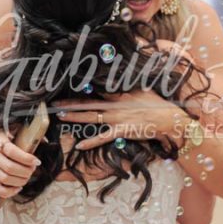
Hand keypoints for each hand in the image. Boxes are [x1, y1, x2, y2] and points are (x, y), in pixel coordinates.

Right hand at [0, 131, 39, 198]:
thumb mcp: (5, 131)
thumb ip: (21, 133)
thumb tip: (42, 139)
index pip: (12, 152)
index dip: (26, 158)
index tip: (36, 161)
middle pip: (10, 168)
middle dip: (26, 171)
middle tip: (33, 168)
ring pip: (5, 180)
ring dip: (21, 180)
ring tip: (28, 176)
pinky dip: (10, 192)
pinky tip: (18, 187)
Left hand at [55, 90, 187, 150]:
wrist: (166, 118)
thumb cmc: (156, 104)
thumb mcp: (142, 89)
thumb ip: (129, 85)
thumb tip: (120, 79)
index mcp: (120, 94)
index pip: (97, 90)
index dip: (83, 88)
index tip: (69, 86)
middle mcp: (114, 105)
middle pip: (88, 103)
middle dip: (71, 103)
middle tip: (56, 103)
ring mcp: (116, 118)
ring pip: (91, 117)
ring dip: (75, 117)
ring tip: (62, 116)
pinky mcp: (120, 131)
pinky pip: (102, 137)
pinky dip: (91, 142)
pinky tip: (79, 145)